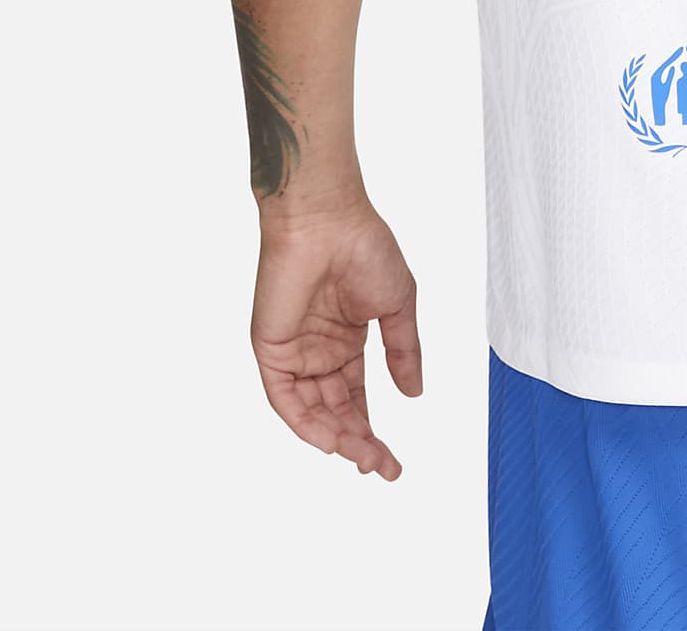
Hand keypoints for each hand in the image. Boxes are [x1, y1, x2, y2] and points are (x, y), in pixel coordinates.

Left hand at [250, 202, 422, 480]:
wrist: (328, 220)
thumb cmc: (365, 247)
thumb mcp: (398, 304)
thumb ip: (404, 350)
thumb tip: (414, 393)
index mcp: (346, 340)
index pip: (356, 398)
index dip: (372, 431)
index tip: (393, 461)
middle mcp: (318, 351)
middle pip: (335, 412)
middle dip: (359, 443)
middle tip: (382, 467)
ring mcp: (294, 351)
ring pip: (312, 412)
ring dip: (337, 438)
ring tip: (364, 458)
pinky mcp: (272, 348)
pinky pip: (285, 397)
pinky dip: (305, 422)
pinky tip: (331, 440)